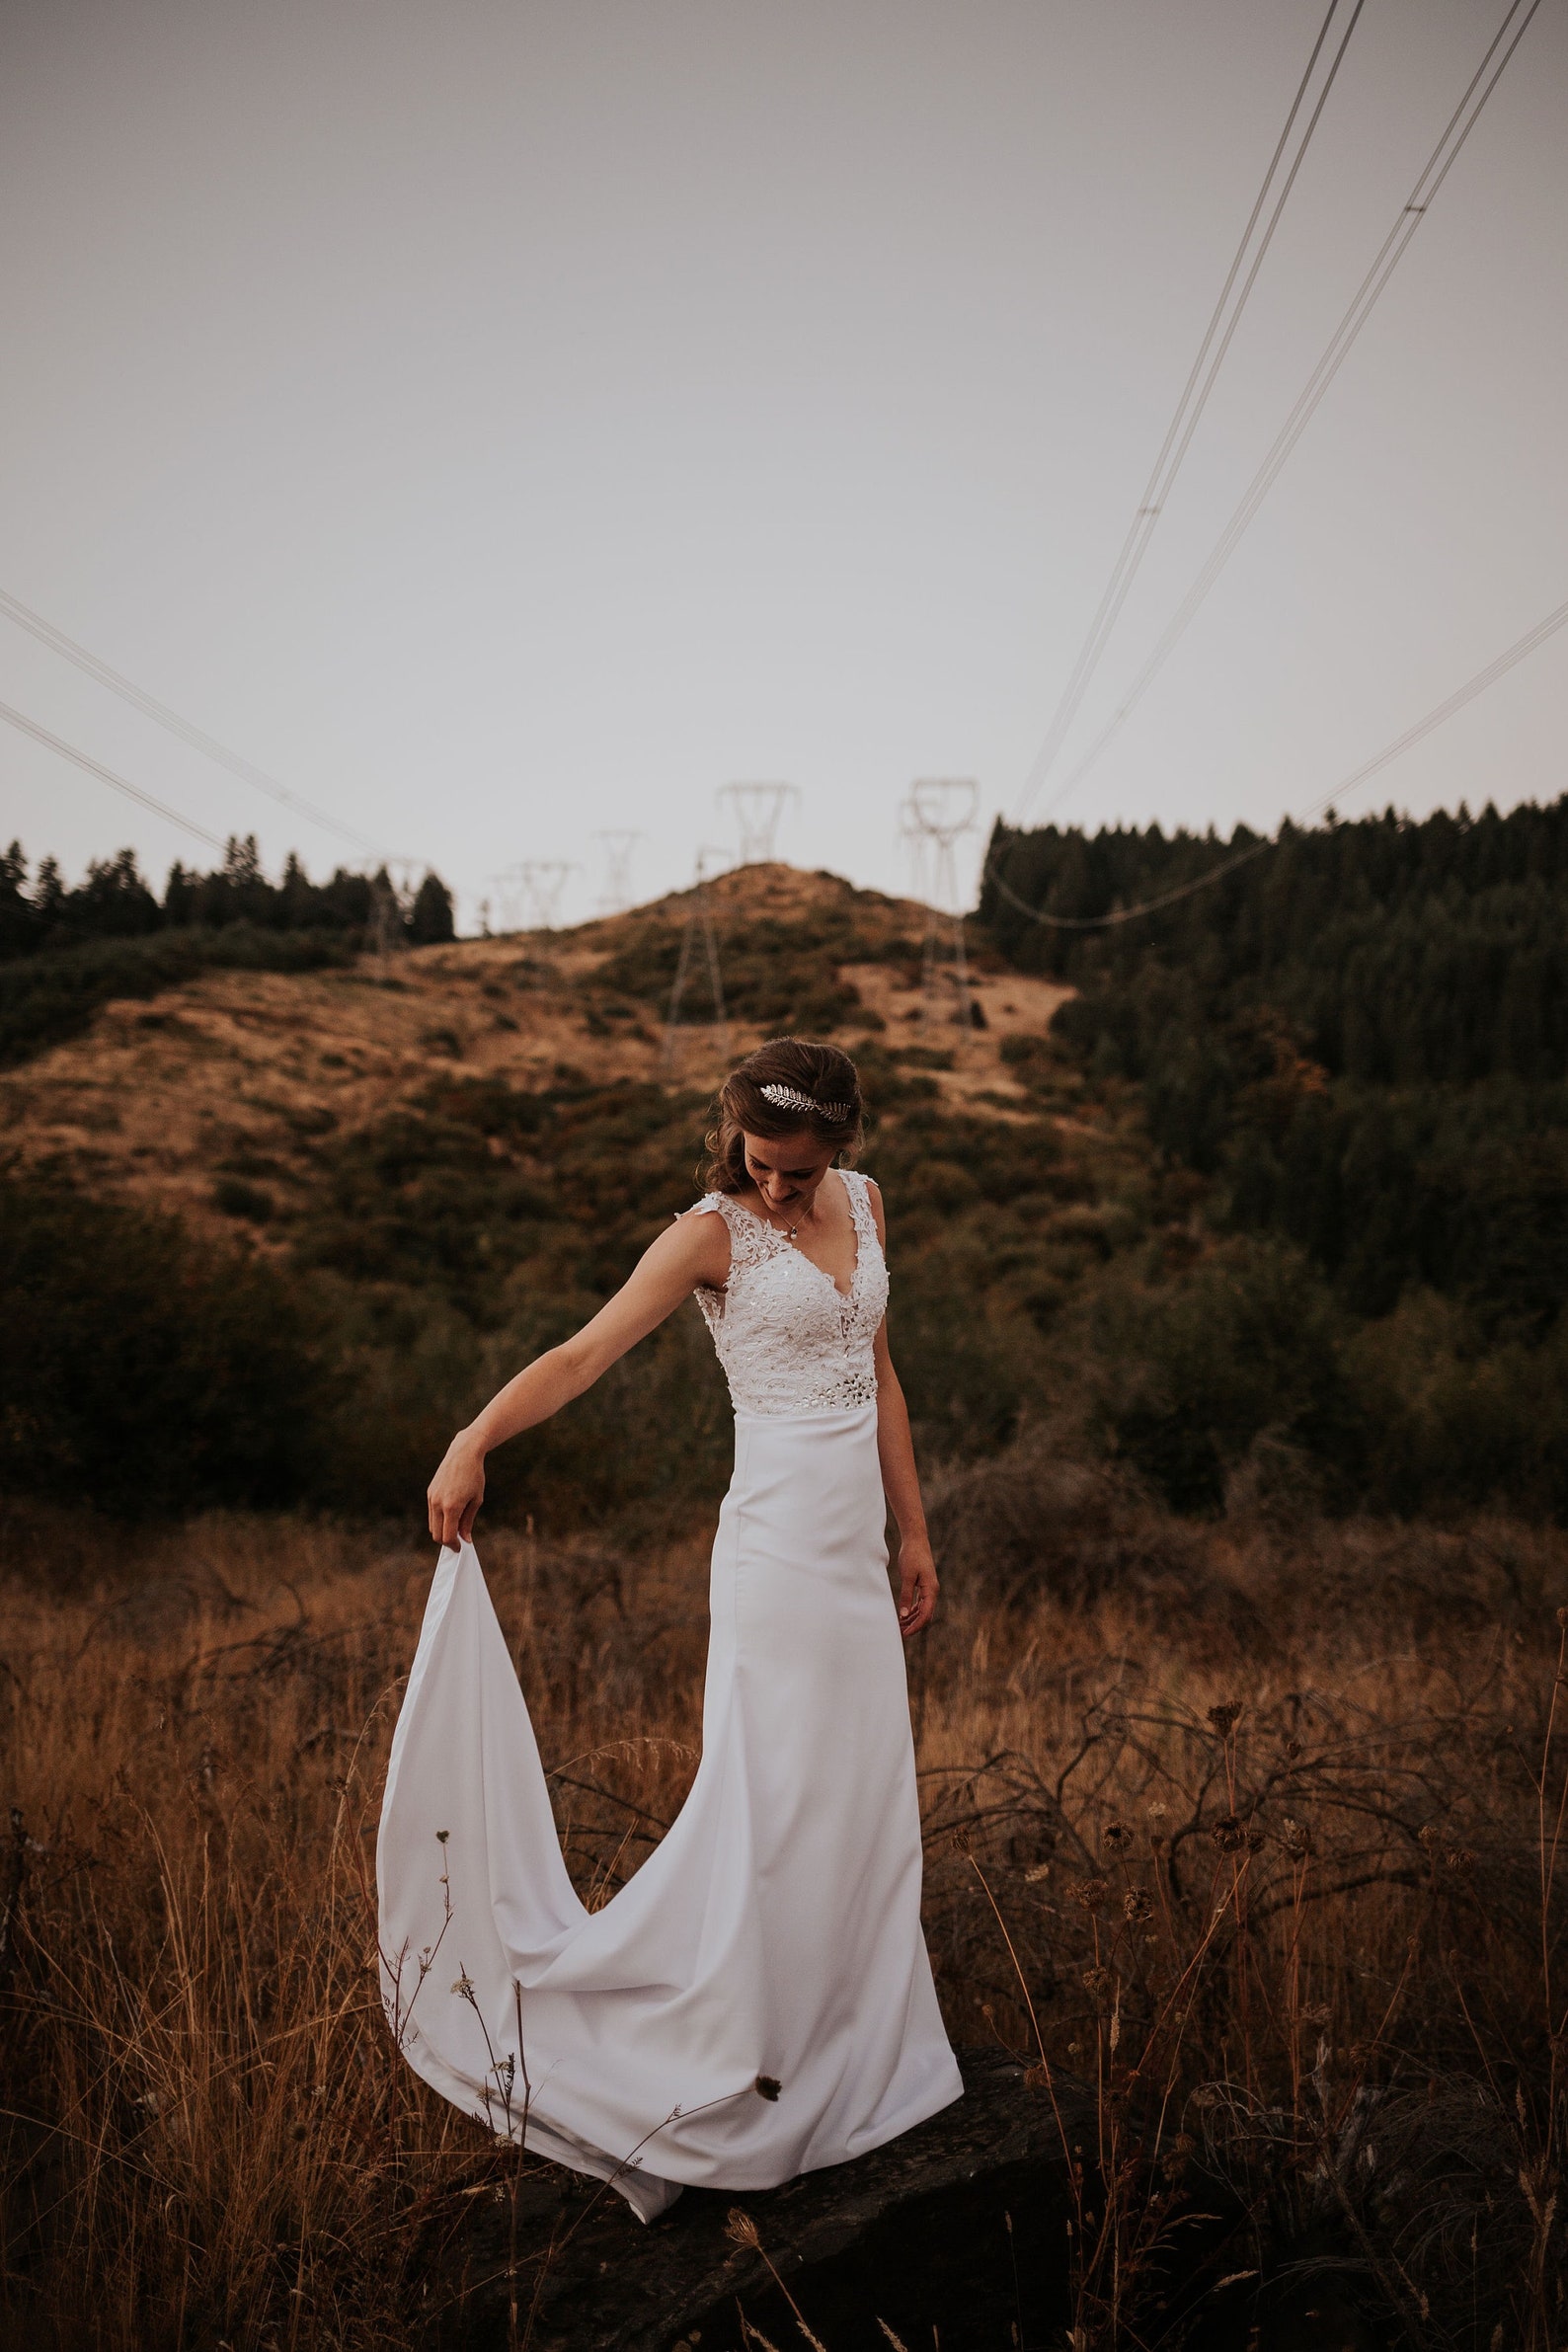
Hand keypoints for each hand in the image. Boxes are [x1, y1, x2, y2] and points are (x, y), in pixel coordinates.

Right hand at [427, 1432, 486, 1551]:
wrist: (463, 1453)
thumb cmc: (474, 1476)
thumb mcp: (476, 1500)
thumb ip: (468, 1521)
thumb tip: (465, 1539)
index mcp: (451, 1507)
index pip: (447, 1536)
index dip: (454, 1545)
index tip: (461, 1548)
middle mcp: (438, 1503)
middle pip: (436, 1534)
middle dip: (447, 1541)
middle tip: (459, 1541)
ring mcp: (431, 1498)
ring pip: (432, 1525)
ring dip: (442, 1530)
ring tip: (456, 1527)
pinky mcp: (429, 1493)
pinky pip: (432, 1513)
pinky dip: (439, 1520)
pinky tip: (451, 1515)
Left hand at [897, 1542, 938, 1639]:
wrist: (916, 1540)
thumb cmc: (912, 1556)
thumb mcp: (907, 1577)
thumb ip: (906, 1595)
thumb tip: (903, 1614)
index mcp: (931, 1590)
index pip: (925, 1614)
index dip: (916, 1626)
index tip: (905, 1634)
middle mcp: (932, 1591)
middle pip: (925, 1615)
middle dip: (914, 1625)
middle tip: (900, 1632)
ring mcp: (929, 1589)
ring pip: (922, 1610)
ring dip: (912, 1619)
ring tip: (899, 1626)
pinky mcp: (924, 1585)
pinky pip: (920, 1603)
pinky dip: (912, 1610)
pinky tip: (903, 1615)